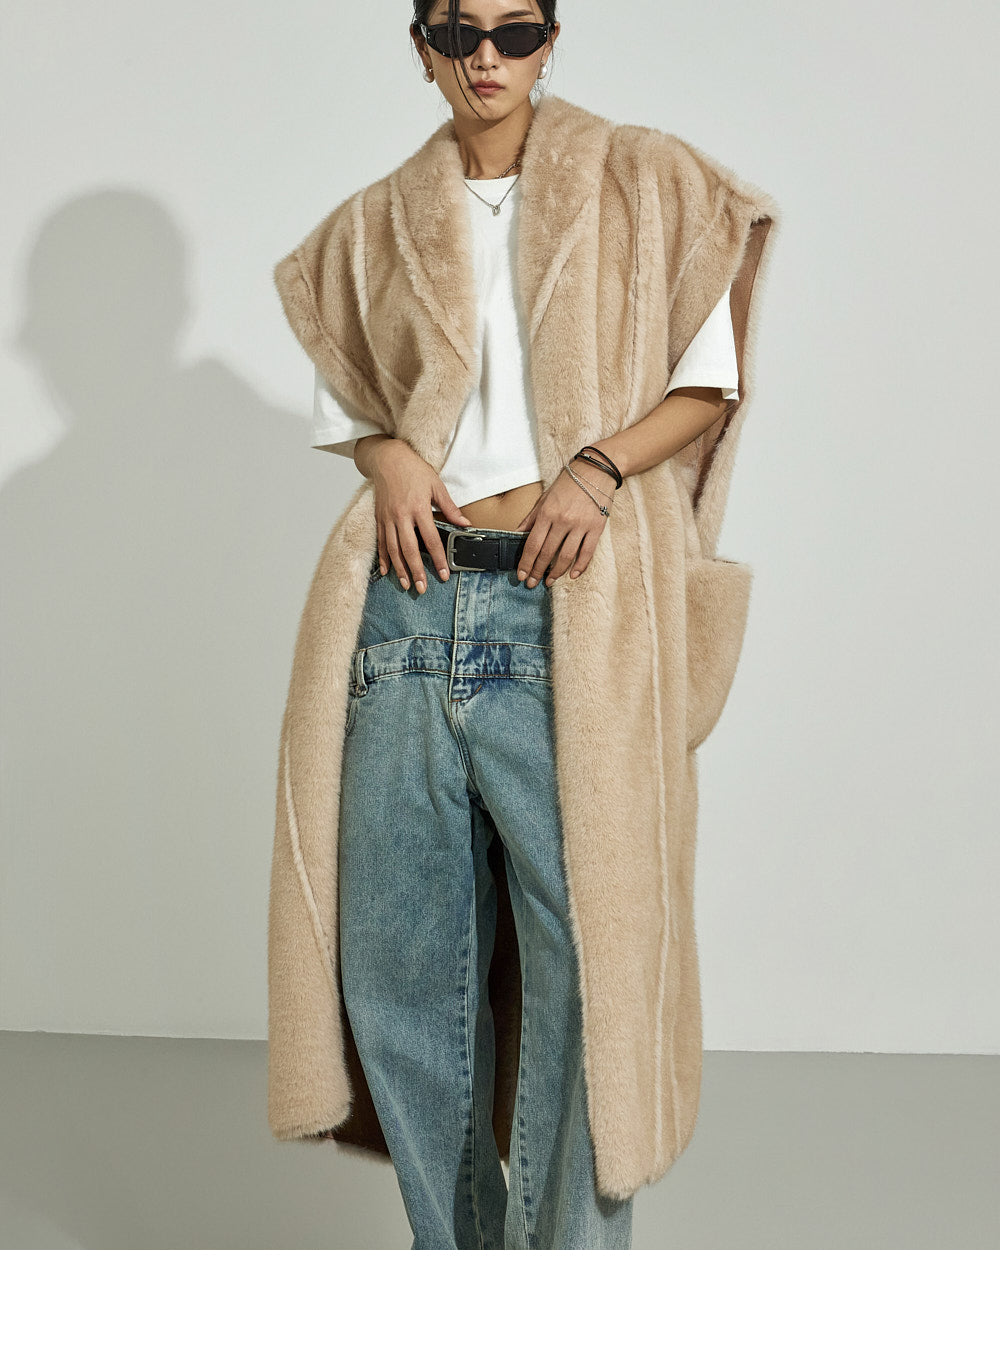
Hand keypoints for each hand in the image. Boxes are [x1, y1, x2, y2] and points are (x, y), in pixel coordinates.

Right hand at [369, 440, 472, 592]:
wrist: (387, 458)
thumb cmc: (413, 469)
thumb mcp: (436, 485)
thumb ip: (450, 507)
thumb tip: (465, 524)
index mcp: (419, 508)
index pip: (431, 539)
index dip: (438, 559)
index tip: (443, 574)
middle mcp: (401, 515)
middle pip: (409, 549)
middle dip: (417, 571)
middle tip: (422, 588)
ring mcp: (388, 518)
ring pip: (393, 549)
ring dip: (400, 569)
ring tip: (406, 584)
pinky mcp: (379, 518)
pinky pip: (381, 542)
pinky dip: (384, 558)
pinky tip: (387, 571)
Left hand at [513, 463, 612, 585]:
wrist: (597, 469)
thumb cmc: (569, 482)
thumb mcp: (545, 497)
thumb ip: (531, 518)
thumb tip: (516, 534)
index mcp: (547, 513)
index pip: (532, 544)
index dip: (525, 563)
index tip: (521, 575)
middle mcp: (563, 520)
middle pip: (547, 553)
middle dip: (537, 571)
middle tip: (531, 584)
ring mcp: (581, 525)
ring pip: (566, 556)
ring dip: (556, 572)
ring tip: (549, 581)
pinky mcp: (597, 528)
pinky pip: (587, 552)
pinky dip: (580, 566)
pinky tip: (572, 575)